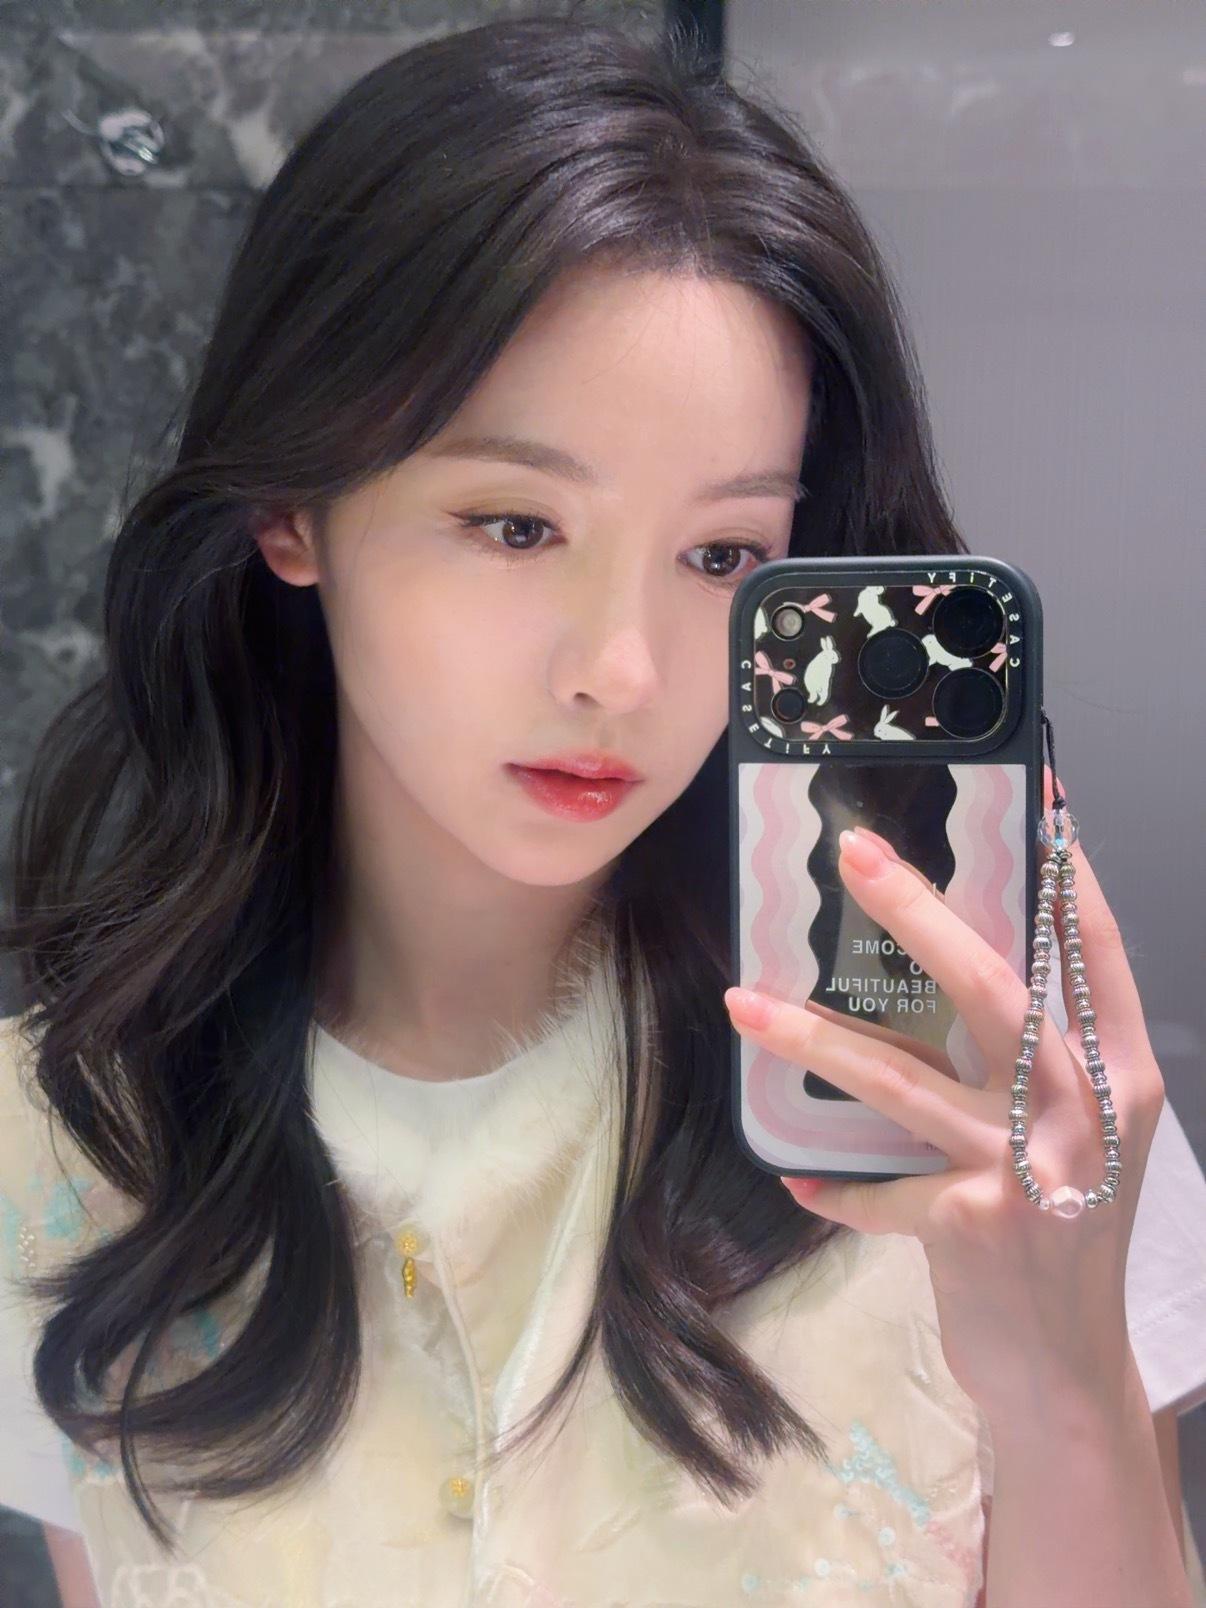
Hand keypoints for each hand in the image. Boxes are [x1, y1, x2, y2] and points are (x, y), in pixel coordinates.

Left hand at [723, 766, 1166, 1422]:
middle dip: (916, 910)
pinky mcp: (973, 1226)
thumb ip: (1032, 1060)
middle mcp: (1083, 1113)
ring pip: (905, 1079)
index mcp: (1119, 1076)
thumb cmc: (1064, 1234)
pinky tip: (797, 1180)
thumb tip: (947, 962)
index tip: (1034, 795)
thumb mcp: (1076, 1137)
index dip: (1062, 872)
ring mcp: (1028, 1171)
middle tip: (849, 851)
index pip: (1092, 951)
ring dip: (815, 1039)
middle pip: (992, 988)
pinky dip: (832, 1188)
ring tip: (742, 1004)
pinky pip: (876, 1188)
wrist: (1066, 1373)